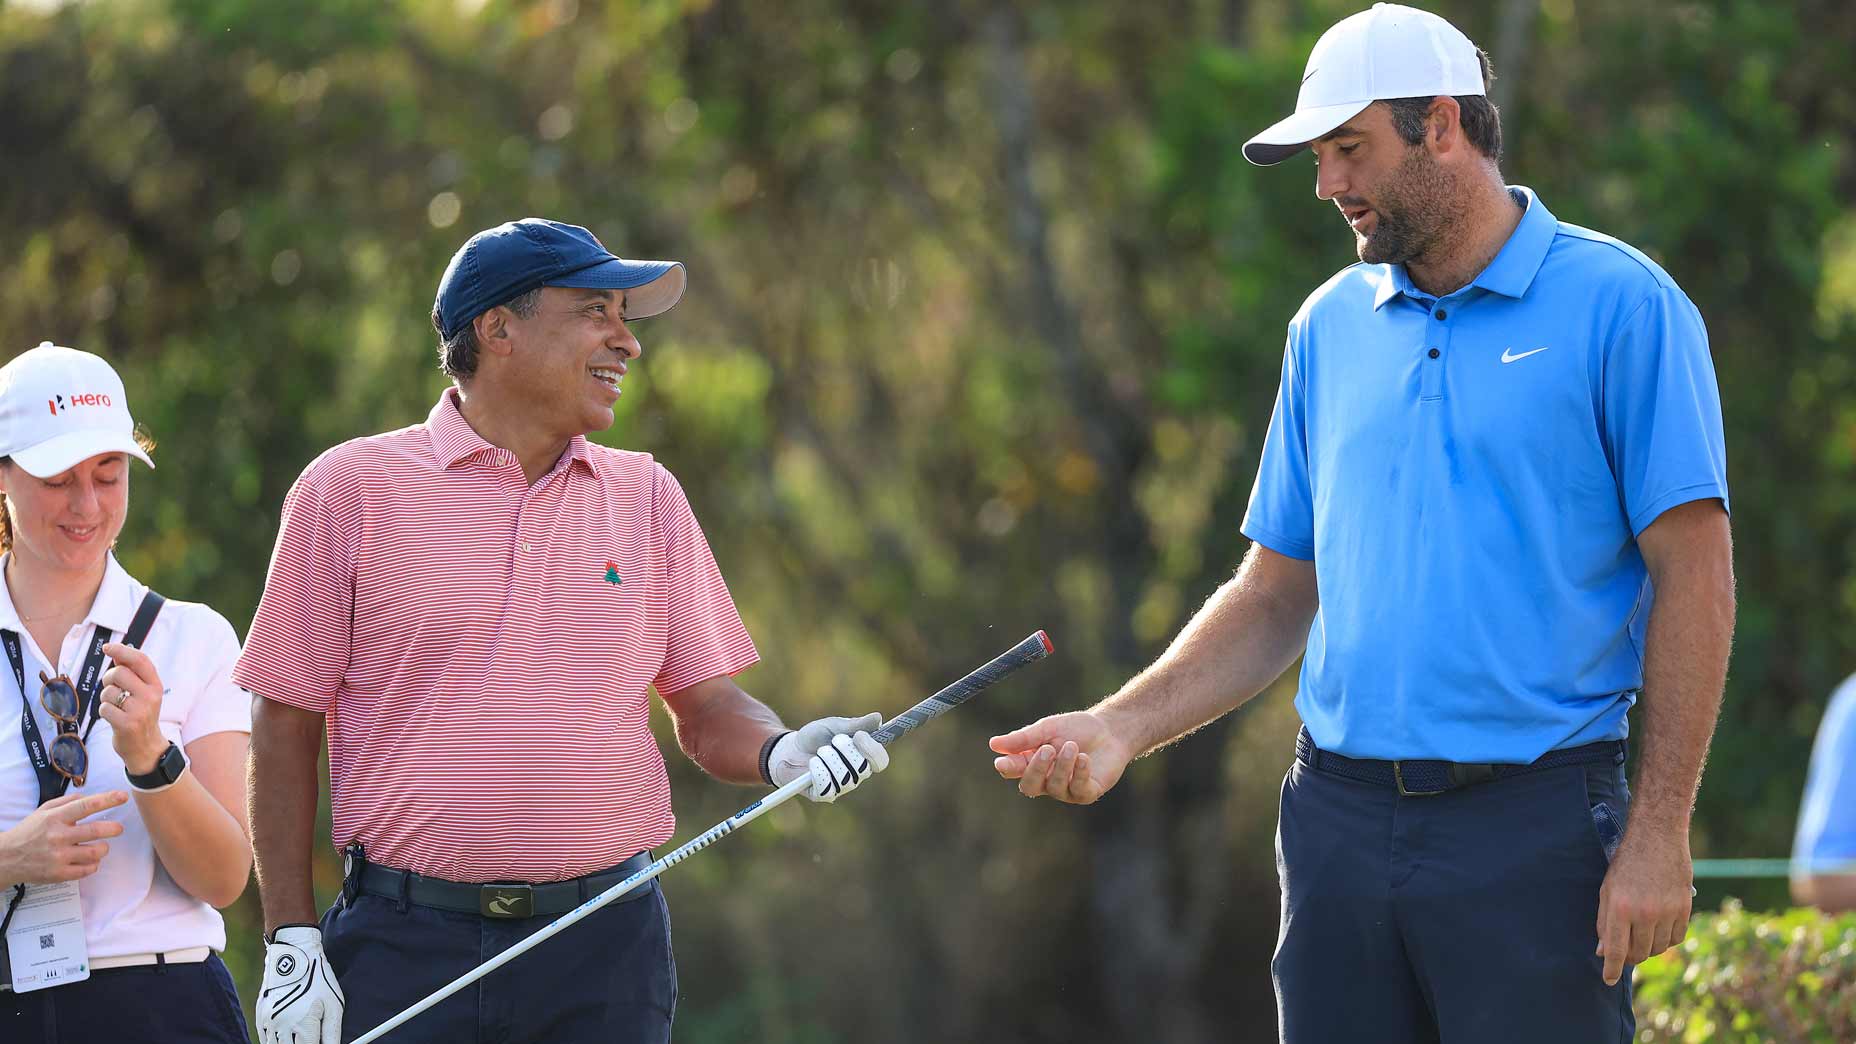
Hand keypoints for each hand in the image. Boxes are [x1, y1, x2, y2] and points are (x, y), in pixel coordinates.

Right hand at [0, 790, 126, 883]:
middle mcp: (58, 836)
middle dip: (113, 828)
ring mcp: (58, 857)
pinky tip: (88, 860)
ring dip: (103, 848)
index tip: (123, 796)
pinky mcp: (59, 874)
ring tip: (100, 846)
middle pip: (96, 830)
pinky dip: (93, 864)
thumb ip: (68, 802)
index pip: (86, 806)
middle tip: (117, 828)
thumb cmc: (30, 832)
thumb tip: (90, 797)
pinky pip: (88, 870)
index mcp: (55, 818)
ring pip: (95, 852)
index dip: (107, 800)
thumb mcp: (44, 811)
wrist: (7, 858)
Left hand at [97, 642, 166, 774]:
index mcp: (155, 685)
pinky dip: (104, 712)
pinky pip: (104, 708)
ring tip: (116, 708)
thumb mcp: (143, 693)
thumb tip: (117, 654)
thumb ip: (132, 674)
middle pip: (119, 673)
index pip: (140, 660)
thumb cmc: (140, 716)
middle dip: (108, 679)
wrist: (146, 748)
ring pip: (108, 692)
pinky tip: (114, 719)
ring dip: (105, 699)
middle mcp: (151, 696)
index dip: (122, 651)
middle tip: (112, 690)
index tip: (107, 648)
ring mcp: (140, 710)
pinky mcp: (127, 724)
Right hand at [258, 926, 344, 1043]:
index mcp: (302, 1025)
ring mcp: (268, 1022)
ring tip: (299, 1035)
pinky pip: (265, 1039)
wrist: (293, 953)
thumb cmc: (318, 978)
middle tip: (309, 1038)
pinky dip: (275, 1041)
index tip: (318, 1042)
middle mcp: (281, 1026)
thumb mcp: (334, 1005)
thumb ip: (333, 1034)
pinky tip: (287, 1034)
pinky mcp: (260, 1016)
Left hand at [769, 713, 889, 801]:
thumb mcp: (835, 725)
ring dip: (830, 759)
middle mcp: (856, 774)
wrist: (789, 749)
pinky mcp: (824, 795)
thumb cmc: (816, 736)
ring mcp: (840, 786)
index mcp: (863, 757)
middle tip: (834, 740)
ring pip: (845, 778)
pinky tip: (812, 763)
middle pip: (864, 769)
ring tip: (820, 751)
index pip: (881, 761)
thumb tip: (878, 717)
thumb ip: (856, 724)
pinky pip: (827, 786)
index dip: (873, 750)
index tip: (859, 735)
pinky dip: (818, 770)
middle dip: (847, 751)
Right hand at [989, 711, 1132, 803]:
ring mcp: (1067, 789)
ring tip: (1072, 746)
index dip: (1007, 768)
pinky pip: (1078, 789)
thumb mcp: (1048, 728)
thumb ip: (1023, 738)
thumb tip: (994, 744)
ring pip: (1055, 787)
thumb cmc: (1077, 729)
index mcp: (1033, 763)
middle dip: (1036, 769)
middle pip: (1030, 786)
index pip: (1013, 771)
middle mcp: (1047, 780)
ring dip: (1063, 765)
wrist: (1110, 730)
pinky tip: (1083, 758)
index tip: (1003, 762)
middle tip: (1047, 749)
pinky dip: (1079, 772)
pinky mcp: (1087, 793)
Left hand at [1595, 827, 1693, 985]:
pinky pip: (1676, 938)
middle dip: (1630, 957)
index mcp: (1620, 908)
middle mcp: (1644, 913)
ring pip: (1658, 948)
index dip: (1611, 969)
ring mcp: (1667, 912)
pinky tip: (1659, 929)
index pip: (1616, 950)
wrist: (1656, 838)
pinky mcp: (1684, 908)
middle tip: (1626, 950)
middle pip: (1639, 953)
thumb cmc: (1626, 864)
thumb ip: (1605, 922)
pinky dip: (1666, 939)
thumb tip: (1604, 952)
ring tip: (1641, 936)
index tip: (1608, 980)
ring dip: (1648, 948)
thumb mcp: (1607, 890)